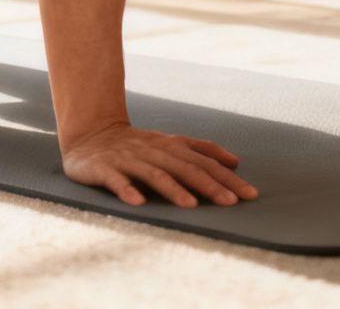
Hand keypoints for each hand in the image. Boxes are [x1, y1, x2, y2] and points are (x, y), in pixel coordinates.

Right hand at [61, 123, 259, 207]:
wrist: (89, 134)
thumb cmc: (136, 145)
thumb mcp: (170, 143)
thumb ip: (201, 150)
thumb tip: (235, 162)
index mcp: (170, 146)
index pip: (204, 162)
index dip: (227, 178)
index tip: (249, 195)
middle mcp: (152, 151)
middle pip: (184, 168)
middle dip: (209, 185)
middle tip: (230, 202)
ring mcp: (128, 159)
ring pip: (154, 174)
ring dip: (173, 189)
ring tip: (190, 205)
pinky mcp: (104, 168)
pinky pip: (116, 180)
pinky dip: (128, 190)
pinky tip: (139, 203)